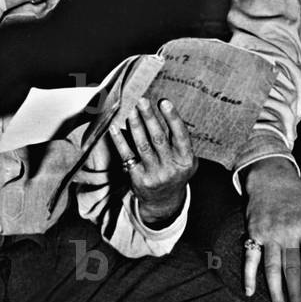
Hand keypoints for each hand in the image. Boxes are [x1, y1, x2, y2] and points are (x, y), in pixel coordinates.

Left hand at [108, 97, 196, 225]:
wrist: (164, 201)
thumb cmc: (175, 171)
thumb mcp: (185, 159)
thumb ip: (179, 140)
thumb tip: (166, 111)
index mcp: (186, 160)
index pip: (180, 135)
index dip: (172, 118)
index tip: (164, 102)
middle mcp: (171, 167)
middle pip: (158, 138)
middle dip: (149, 118)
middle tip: (142, 100)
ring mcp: (154, 174)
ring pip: (142, 146)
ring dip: (135, 126)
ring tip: (131, 110)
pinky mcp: (138, 179)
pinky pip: (127, 157)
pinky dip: (120, 141)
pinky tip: (114, 129)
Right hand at [243, 159, 300, 301]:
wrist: (270, 176)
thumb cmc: (297, 196)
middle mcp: (287, 232)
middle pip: (292, 267)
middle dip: (295, 291)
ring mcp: (269, 233)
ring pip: (272, 266)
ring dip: (275, 289)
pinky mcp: (253, 232)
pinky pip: (250, 256)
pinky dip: (248, 274)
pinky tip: (249, 291)